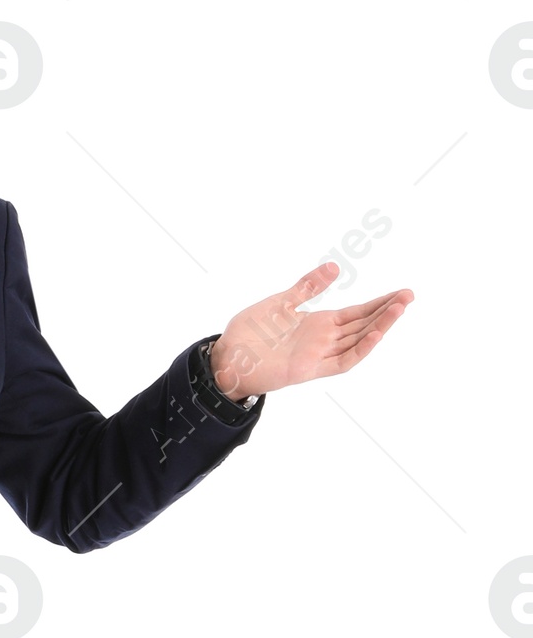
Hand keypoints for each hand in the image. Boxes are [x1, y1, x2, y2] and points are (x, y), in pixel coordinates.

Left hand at [209, 262, 413, 401]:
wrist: (226, 357)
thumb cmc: (249, 333)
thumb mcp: (282, 302)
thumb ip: (308, 287)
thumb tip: (335, 267)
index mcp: (319, 323)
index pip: (358, 312)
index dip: (380, 303)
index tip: (402, 292)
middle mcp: (323, 340)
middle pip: (364, 325)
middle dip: (387, 311)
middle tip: (410, 295)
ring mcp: (319, 355)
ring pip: (358, 341)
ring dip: (379, 326)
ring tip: (399, 308)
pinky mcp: (309, 370)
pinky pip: (341, 361)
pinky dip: (360, 349)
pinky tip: (375, 334)